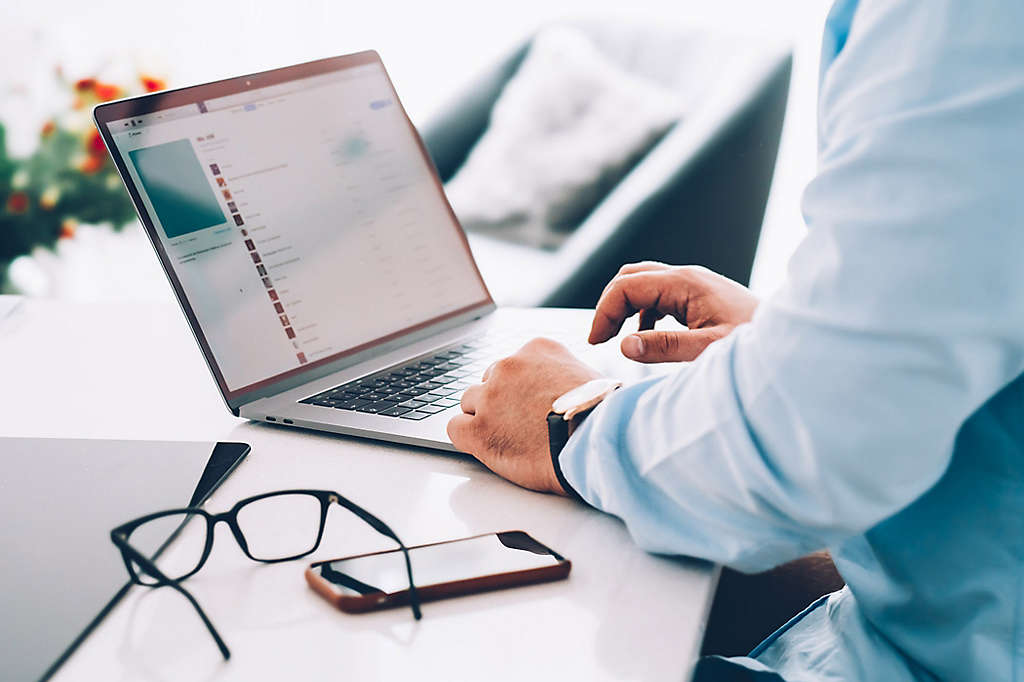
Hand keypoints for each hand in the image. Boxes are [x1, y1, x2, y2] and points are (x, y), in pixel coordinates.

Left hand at [447, 338, 602, 494]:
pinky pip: (455, 427)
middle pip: (489, 380)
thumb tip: (564, 387)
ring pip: (469, 401)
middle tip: (520, 423)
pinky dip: (467, 437)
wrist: (595, 444)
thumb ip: (564, 374)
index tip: (531, 403)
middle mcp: (509, 366)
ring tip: (507, 437)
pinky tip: (485, 446)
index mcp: (536, 349)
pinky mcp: (478, 429)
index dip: (521, 388)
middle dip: (501, 401)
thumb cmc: (601, 416)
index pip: (514, 364)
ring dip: (483, 417)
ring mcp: (490, 397)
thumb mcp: (590, 377)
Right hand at [589, 262, 759, 362]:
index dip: (604, 312)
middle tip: (600, 337)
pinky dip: (643, 313)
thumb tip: (623, 345)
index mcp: (684, 283)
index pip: (626, 287)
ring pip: (644, 283)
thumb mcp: (708, 350)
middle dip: (609, 304)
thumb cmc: (755, 345)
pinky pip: (660, 295)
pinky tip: (647, 338)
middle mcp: (687, 277)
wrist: (792, 341)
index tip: (596, 342)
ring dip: (625, 307)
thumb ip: (664, 347)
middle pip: (631, 276)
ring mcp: (694, 285)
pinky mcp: (700, 297)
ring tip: (618, 338)